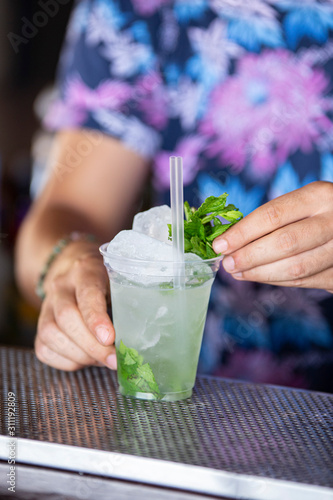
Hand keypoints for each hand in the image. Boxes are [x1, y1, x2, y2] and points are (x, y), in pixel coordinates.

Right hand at [34, 241, 116, 370]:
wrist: (73, 269)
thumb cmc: (106, 280)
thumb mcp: (120, 280)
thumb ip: (127, 302)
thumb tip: (141, 340)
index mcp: (85, 271)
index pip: (87, 294)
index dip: (96, 319)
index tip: (109, 338)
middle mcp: (61, 287)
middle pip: (67, 318)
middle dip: (92, 346)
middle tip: (114, 360)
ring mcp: (46, 306)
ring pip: (51, 335)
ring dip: (80, 355)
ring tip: (102, 360)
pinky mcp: (39, 325)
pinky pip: (44, 349)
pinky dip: (67, 361)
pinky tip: (86, 360)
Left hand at [213, 181, 332, 292]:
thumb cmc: (319, 212)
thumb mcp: (302, 202)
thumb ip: (271, 218)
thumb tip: (229, 240)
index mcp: (319, 196)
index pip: (273, 215)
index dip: (242, 232)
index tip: (220, 245)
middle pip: (284, 243)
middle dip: (249, 256)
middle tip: (227, 263)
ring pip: (295, 267)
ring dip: (260, 273)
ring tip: (238, 272)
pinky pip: (305, 281)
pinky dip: (278, 280)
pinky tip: (260, 276)